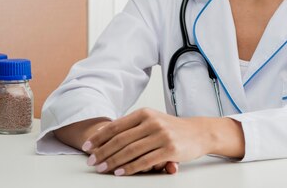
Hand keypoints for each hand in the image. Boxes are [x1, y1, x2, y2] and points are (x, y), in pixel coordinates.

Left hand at [81, 108, 209, 175]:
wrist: (198, 132)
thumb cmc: (171, 128)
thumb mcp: (152, 120)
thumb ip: (132, 125)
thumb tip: (105, 134)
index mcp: (144, 113)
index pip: (116, 126)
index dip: (99, 137)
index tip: (87, 147)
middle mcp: (152, 122)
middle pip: (120, 139)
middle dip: (103, 152)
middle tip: (92, 161)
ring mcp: (161, 135)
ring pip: (131, 151)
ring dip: (113, 161)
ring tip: (102, 168)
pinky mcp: (169, 149)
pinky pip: (145, 161)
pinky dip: (130, 168)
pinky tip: (120, 172)